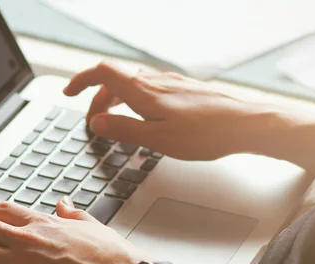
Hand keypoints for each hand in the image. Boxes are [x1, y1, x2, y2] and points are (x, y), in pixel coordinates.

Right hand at [64, 61, 278, 160]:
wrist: (247, 123)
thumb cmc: (206, 133)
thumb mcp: (157, 139)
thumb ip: (123, 129)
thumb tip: (96, 122)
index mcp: (143, 90)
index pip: (102, 72)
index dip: (80, 80)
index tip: (68, 93)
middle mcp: (155, 80)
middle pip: (114, 78)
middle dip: (96, 97)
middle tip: (91, 120)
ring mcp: (170, 83)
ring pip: (131, 83)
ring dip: (114, 98)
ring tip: (113, 121)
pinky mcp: (182, 90)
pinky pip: (148, 88)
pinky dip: (133, 99)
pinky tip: (142, 117)